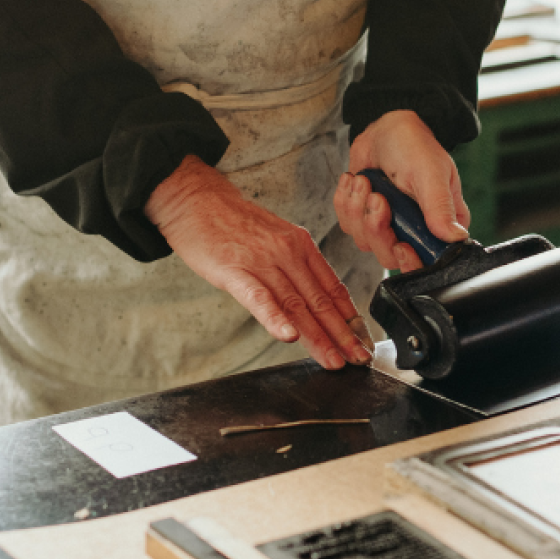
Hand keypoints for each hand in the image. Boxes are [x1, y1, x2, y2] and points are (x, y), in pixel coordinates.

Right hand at [146, 155, 372, 369]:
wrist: (197, 199)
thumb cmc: (234, 223)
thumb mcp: (277, 237)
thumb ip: (296, 266)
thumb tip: (316, 299)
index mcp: (302, 246)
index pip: (333, 287)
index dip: (350, 318)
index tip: (363, 340)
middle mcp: (288, 253)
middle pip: (320, 301)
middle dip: (343, 334)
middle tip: (359, 358)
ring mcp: (262, 262)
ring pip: (296, 305)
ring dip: (317, 336)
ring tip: (333, 359)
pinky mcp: (234, 271)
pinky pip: (259, 298)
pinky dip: (275, 318)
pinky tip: (288, 336)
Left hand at [335, 110, 469, 272]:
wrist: (386, 129)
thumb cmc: (414, 145)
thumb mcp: (431, 173)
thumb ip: (440, 207)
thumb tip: (455, 238)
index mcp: (440, 225)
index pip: (429, 261)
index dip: (412, 263)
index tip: (401, 245)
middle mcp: (415, 231)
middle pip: (391, 255)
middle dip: (377, 228)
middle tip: (377, 198)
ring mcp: (389, 226)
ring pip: (365, 241)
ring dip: (358, 210)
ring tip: (364, 181)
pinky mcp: (365, 218)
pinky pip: (348, 225)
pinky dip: (345, 202)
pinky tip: (353, 181)